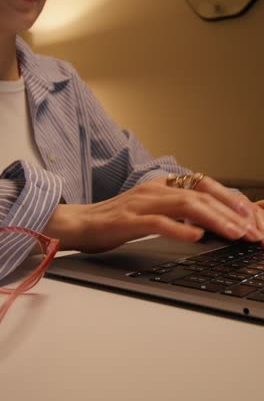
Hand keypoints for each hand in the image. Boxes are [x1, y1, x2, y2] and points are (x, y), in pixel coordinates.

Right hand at [44, 175, 262, 252]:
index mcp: (163, 185)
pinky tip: (196, 237)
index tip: (249, 216)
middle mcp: (155, 189)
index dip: (229, 200)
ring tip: (233, 233)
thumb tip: (208, 223)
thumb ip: (179, 213)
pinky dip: (180, 229)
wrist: (81, 223)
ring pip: (185, 205)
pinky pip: (158, 222)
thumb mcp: (153, 211)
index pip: (204, 187)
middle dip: (229, 213)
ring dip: (214, 220)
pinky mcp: (128, 220)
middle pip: (200, 195)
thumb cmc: (118, 219)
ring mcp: (142, 203)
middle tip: (250, 231)